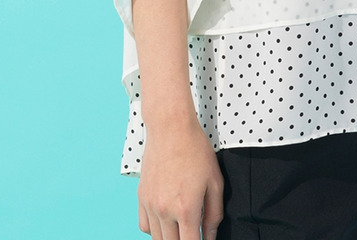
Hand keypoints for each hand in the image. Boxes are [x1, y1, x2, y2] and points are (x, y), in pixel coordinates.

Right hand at [137, 115, 224, 239]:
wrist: (171, 128)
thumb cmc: (195, 150)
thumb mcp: (215, 181)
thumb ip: (214, 213)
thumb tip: (210, 236)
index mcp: (186, 209)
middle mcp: (165, 211)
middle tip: (193, 232)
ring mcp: (150, 205)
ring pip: (157, 239)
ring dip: (170, 237)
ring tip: (181, 227)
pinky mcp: (141, 197)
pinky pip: (145, 226)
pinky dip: (155, 229)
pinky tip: (166, 220)